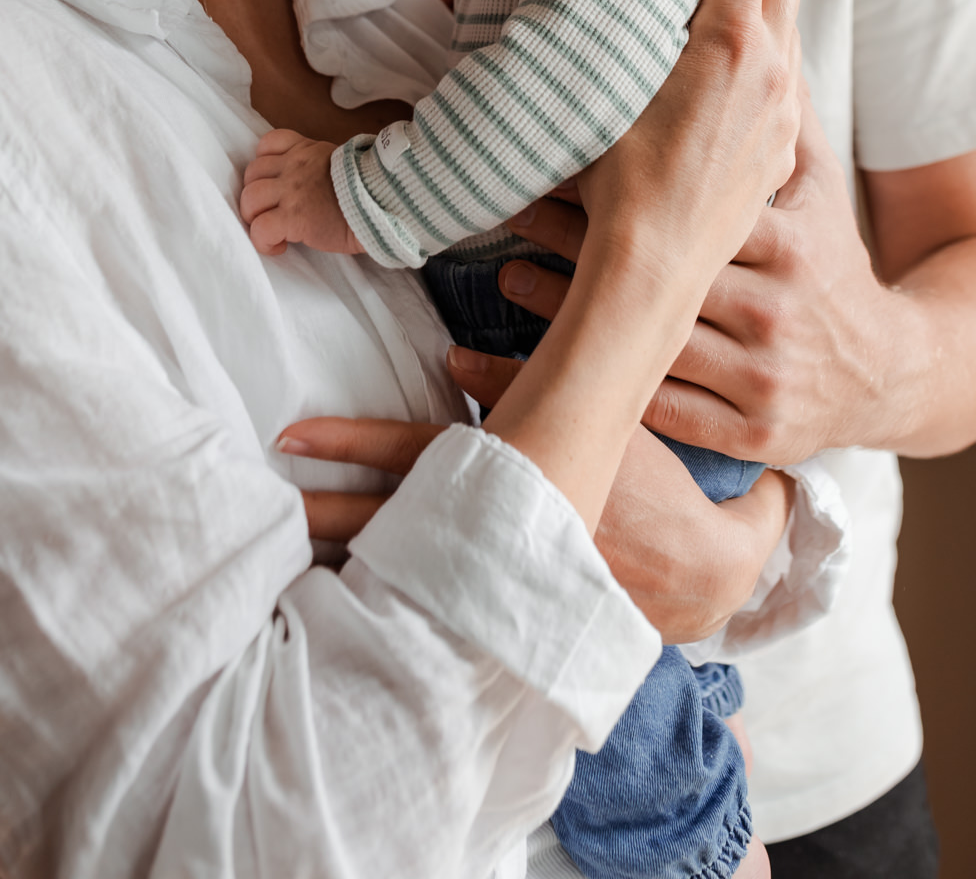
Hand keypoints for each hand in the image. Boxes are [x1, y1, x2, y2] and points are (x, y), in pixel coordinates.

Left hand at [242, 130, 359, 255]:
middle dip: (256, 195)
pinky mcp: (293, 217)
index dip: (265, 165)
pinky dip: (263, 241)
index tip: (275, 183)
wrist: (384, 202)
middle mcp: (294, 166)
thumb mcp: (342, 164)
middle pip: (252, 173)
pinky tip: (280, 246)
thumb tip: (312, 184)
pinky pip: (260, 229)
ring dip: (254, 217)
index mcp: (306, 151)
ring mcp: (291, 191)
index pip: (268, 144)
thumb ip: (319, 167)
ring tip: (272, 230)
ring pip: (249, 198)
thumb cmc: (370, 189)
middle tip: (272, 212)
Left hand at [282, 350, 793, 643]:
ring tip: (283, 543)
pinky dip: (390, 597)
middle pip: (392, 514)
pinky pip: (435, 606)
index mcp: (514, 477)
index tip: (293, 432)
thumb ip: (528, 381)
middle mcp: (497, 532)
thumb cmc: (655, 480)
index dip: (353, 441)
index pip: (415, 451)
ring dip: (345, 552)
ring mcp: (501, 581)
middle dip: (327, 504)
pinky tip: (344, 597)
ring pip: (404, 567)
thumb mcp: (604, 420)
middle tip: (266, 496)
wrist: (709, 571)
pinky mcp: (511, 615)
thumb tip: (450, 361)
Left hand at [502, 98, 885, 465]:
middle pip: (666, 275)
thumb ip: (782, 111)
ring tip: (508, 276)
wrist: (888, 370)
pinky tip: (553, 369)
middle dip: (586, 245)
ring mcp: (765, 376)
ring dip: (577, 314)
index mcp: (790, 246)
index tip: (566, 167)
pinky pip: (669, 415)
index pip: (698, 213)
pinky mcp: (753, 430)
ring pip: (657, 346)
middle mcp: (778, 311)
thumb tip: (759, 14)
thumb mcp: (819, 187)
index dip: (628, 191)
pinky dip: (608, 395)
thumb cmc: (833, 259)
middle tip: (517, 213)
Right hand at [570, 0, 801, 288]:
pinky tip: (740, 42)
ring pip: (788, 19)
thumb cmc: (610, 184)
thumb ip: (569, 9)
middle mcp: (772, 68)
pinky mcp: (783, 149)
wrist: (654, 276)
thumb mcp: (589, 85)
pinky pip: (785, 70)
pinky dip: (766, 33)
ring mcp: (784, 111)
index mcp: (730, 40)